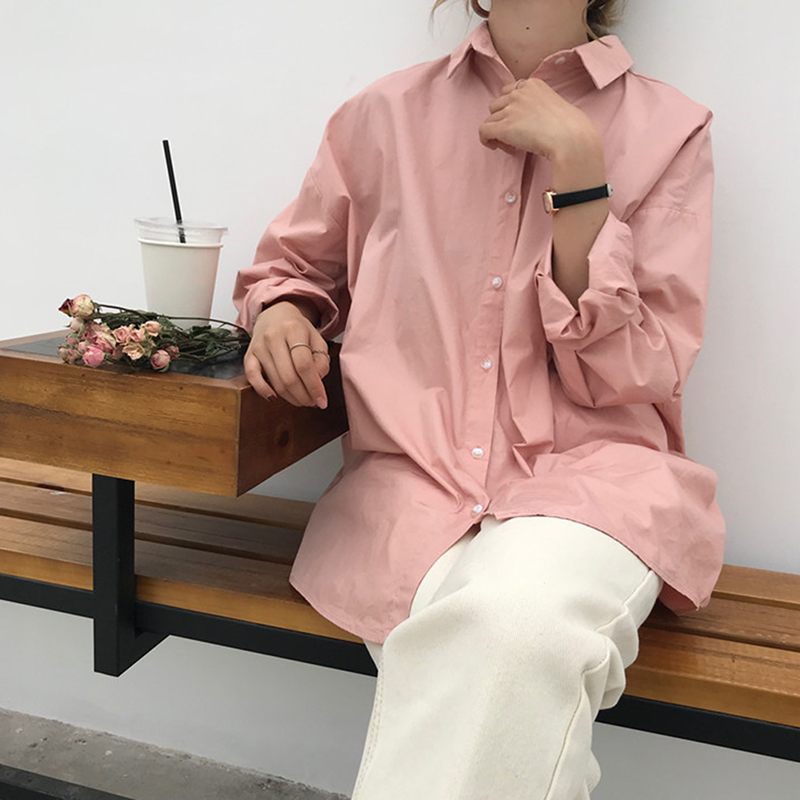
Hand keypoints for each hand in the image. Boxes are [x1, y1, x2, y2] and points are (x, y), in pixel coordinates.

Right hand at [244, 300, 329, 407]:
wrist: (275, 315)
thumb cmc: (298, 329)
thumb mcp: (317, 339)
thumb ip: (322, 360)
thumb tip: (317, 382)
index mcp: (294, 330)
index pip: (304, 365)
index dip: (314, 386)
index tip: (322, 400)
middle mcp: (273, 337)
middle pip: (289, 377)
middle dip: (304, 396)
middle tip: (313, 402)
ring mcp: (259, 346)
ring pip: (275, 382)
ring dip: (291, 397)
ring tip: (302, 400)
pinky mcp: (248, 355)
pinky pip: (252, 377)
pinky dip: (263, 390)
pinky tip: (274, 397)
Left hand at [479, 79, 600, 162]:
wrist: (570, 137)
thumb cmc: (570, 127)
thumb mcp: (554, 105)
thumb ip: (539, 106)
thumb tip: (531, 122)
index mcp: (533, 84)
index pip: (509, 92)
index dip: (510, 109)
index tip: (519, 122)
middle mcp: (519, 92)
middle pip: (496, 105)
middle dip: (501, 120)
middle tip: (513, 136)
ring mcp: (510, 109)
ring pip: (490, 120)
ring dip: (496, 132)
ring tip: (510, 145)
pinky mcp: (504, 126)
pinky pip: (483, 131)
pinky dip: (486, 140)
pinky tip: (496, 147)